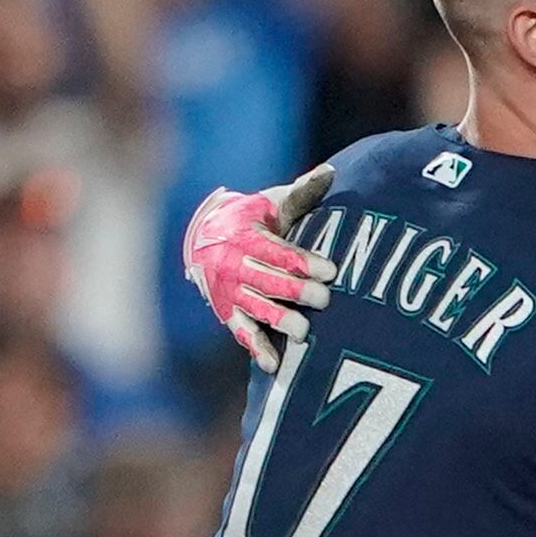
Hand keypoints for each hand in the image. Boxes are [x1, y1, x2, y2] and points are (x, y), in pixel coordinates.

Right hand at [183, 165, 338, 372]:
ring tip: (303, 332)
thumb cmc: (253, 219)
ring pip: (255, 309)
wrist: (205, 237)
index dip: (303, 261)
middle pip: (267, 281)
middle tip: (325, 300)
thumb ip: (302, 193)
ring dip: (278, 320)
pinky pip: (241, 333)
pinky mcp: (227, 314)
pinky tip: (273, 364)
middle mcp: (233, 266)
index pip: (277, 251)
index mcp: (245, 236)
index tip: (330, 270)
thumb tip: (330, 172)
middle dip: (296, 291)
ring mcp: (229, 292)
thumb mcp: (273, 203)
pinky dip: (256, 348)